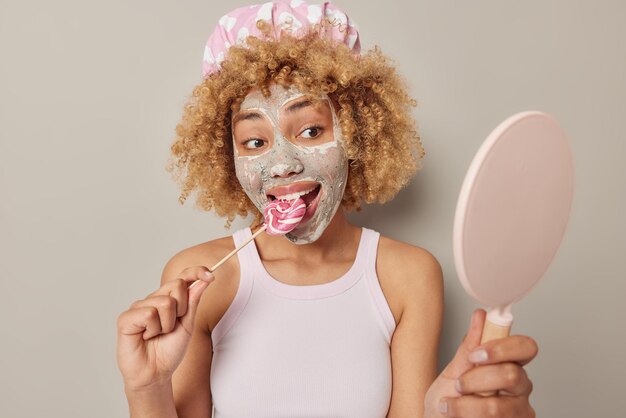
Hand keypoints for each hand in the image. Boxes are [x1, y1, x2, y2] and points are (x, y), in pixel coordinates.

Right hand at [116, 266, 213, 390]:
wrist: (155, 373)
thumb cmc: (169, 351)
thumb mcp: (188, 325)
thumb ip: (193, 302)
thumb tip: (203, 280)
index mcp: (169, 299)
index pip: (182, 277)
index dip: (196, 272)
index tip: (211, 276)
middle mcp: (153, 299)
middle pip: (177, 285)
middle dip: (182, 309)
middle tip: (171, 327)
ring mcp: (139, 307)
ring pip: (165, 302)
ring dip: (167, 324)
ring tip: (157, 335)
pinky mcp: (126, 318)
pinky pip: (148, 314)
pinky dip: (152, 329)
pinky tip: (146, 337)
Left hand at [424, 309, 537, 417]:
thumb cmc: (446, 402)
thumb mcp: (453, 372)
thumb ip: (469, 347)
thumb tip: (481, 315)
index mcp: (509, 365)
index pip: (526, 347)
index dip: (501, 348)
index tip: (476, 355)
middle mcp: (520, 388)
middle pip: (512, 375)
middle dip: (476, 379)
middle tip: (459, 385)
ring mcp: (519, 412)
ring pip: (498, 406)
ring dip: (465, 405)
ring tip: (450, 405)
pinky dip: (465, 416)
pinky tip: (457, 416)